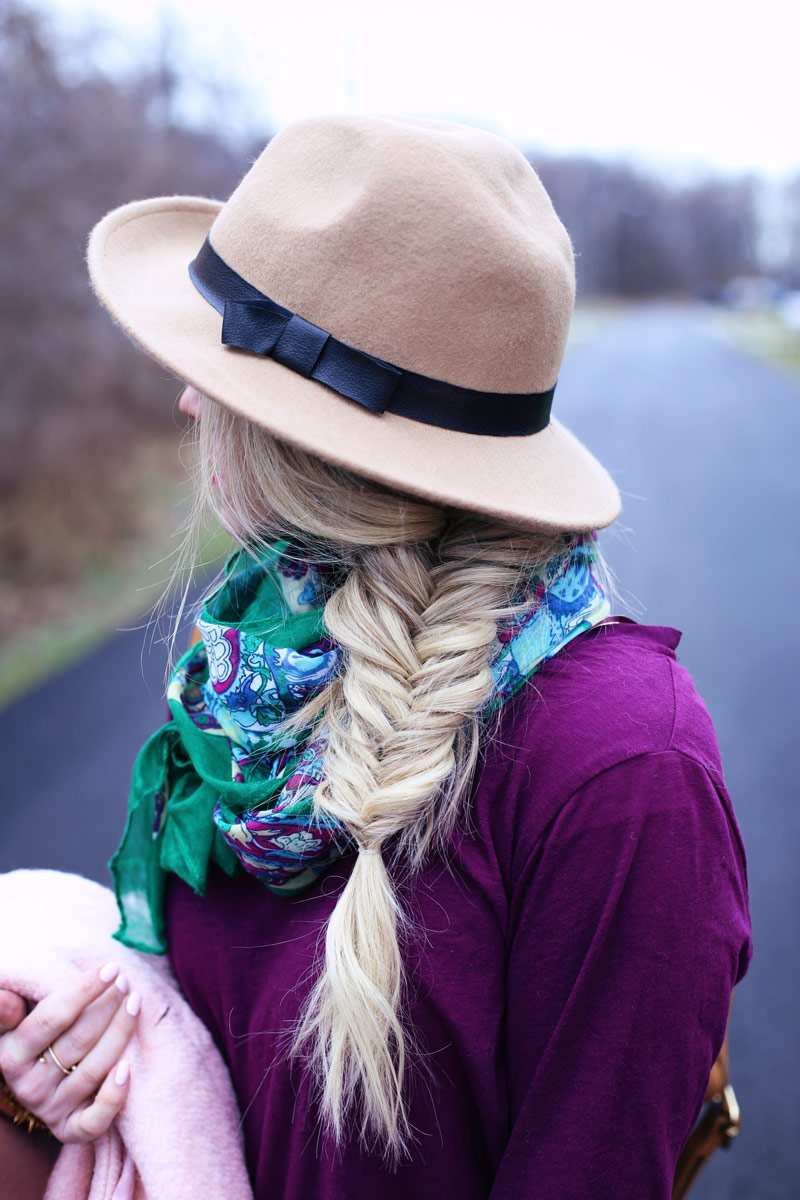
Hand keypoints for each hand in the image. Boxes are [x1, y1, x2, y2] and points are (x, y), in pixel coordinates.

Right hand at [0, 964, 139, 1142]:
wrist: (33, 1080)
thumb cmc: (30, 1035)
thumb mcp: (12, 1022)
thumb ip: (7, 1010)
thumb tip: (7, 1001)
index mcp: (11, 1054)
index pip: (52, 1018)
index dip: (84, 991)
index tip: (110, 969)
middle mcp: (29, 1086)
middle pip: (78, 1040)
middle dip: (107, 1006)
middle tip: (126, 982)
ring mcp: (51, 1108)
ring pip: (93, 1070)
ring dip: (120, 1033)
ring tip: (135, 1003)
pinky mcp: (70, 1129)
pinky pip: (94, 1121)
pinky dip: (113, 1096)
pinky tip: (129, 1067)